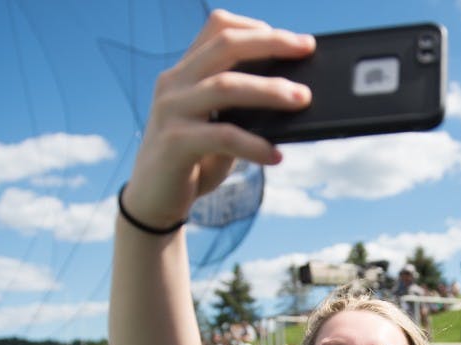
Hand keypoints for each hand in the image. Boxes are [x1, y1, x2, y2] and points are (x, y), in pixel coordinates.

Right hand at [123, 10, 313, 228]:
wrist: (153, 201)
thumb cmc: (194, 162)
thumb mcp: (219, 128)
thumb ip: (243, 112)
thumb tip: (294, 103)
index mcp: (185, 73)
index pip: (217, 29)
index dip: (255, 27)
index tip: (294, 40)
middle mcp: (174, 83)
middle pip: (225, 47)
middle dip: (270, 44)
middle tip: (307, 49)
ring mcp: (171, 110)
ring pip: (225, 86)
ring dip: (268, 90)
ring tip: (302, 100)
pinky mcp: (174, 142)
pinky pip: (222, 136)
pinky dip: (254, 145)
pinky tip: (276, 155)